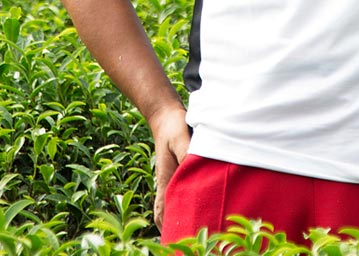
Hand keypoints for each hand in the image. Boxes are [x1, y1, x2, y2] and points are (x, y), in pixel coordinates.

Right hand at [150, 104, 191, 229]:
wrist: (166, 117)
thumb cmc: (173, 127)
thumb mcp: (180, 137)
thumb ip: (186, 152)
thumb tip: (192, 167)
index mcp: (165, 180)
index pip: (163, 212)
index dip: (169, 226)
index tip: (177, 237)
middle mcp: (166, 185)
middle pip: (166, 215)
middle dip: (176, 228)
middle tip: (189, 240)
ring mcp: (171, 182)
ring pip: (171, 209)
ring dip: (178, 220)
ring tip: (193, 233)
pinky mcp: (178, 177)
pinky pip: (177, 199)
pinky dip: (183, 209)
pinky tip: (194, 214)